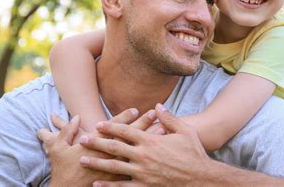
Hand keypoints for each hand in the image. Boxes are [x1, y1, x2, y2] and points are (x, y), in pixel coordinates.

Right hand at [37, 108, 157, 185]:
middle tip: (154, 114)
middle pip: (128, 137)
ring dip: (148, 140)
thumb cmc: (61, 170)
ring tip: (162, 131)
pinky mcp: (116, 179)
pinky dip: (146, 159)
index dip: (124, 118)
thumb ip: (66, 131)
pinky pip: (135, 168)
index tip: (136, 109)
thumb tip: (76, 116)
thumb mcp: (57, 148)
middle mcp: (106, 154)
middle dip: (141, 124)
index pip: (112, 128)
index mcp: (93, 145)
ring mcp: (112, 167)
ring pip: (134, 151)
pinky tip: (157, 153)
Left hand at [79, 103, 210, 185]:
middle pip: (115, 147)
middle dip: (97, 143)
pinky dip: (108, 186)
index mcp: (151, 141)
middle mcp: (143, 156)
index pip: (126, 131)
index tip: (98, 124)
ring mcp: (143, 173)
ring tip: (83, 160)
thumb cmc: (194, 153)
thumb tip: (157, 105)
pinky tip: (96, 184)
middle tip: (83, 140)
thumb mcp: (185, 131)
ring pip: (114, 167)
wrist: (201, 178)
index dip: (111, 127)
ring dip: (97, 163)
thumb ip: (169, 118)